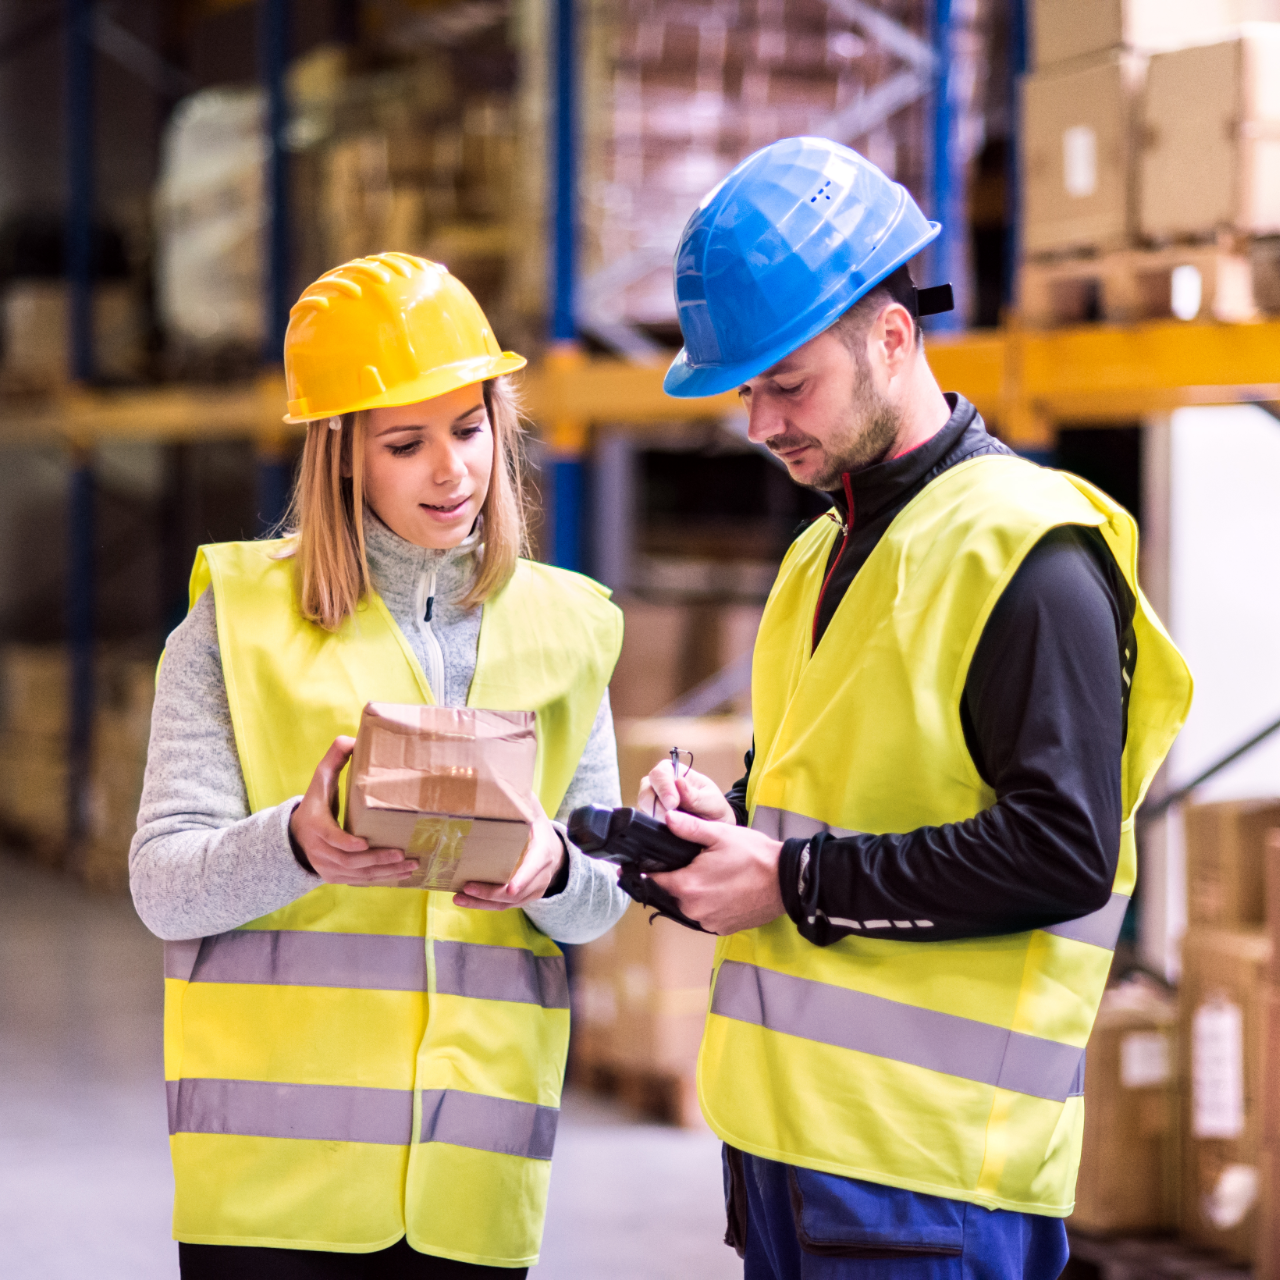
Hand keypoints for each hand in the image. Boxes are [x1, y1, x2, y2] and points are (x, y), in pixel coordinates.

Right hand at [289, 737, 417, 885]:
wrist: (296, 835)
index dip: (346, 842)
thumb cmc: (315, 803)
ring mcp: (327, 868)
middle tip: (402, 854)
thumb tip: (350, 738)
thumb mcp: (320, 779)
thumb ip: (334, 758)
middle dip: (377, 859)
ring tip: (410, 866)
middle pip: (349, 861)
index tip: (364, 842)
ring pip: (357, 875)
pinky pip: (359, 882)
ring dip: (385, 873)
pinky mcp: (336, 877)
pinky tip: (402, 876)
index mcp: (315, 826)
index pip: (330, 838)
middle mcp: (320, 851)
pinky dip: (380, 880)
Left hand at [454, 793, 567, 911]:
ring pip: (508, 903)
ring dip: (483, 902)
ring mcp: (532, 890)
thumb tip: (497, 780)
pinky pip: (504, 906)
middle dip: (491, 893)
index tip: (509, 887)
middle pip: (516, 891)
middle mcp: (540, 875)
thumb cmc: (537, 827)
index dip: (523, 878)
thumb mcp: (533, 810)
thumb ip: (520, 799)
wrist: (554, 851)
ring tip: (460, 897)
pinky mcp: (522, 898)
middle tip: (468, 887)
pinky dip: (484, 905)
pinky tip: (465, 899)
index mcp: (543, 852)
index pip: (534, 867)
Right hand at [638, 761, 735, 824]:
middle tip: (671, 819)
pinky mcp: (650, 819)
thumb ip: (695, 795)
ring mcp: (652, 803)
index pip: (660, 773)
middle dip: (657, 807)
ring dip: (656, 819)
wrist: (716, 829)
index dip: (664, 788)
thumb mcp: (711, 802)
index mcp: (674, 772)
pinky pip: (644, 823)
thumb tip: (678, 782)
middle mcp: (659, 786)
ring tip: (673, 828)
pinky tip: (668, 833)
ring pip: (643, 808)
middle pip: (646, 791)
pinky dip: (654, 828)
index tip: (673, 803)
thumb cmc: (714, 809)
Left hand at [649, 809, 784, 934]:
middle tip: (697, 863)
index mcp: (687, 886)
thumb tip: (668, 817)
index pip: (655, 880)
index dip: (653, 869)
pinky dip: (710, 904)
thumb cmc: (753, 855)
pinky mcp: (722, 929)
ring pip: (690, 905)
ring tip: (714, 876)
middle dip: (680, 879)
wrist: (786, 881)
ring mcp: (709, 922)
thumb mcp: (720, 834)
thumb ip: (689, 828)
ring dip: (695, 893)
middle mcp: (693, 910)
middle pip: (672, 893)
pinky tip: (724, 890)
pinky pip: (706, 915)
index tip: (656, 861)